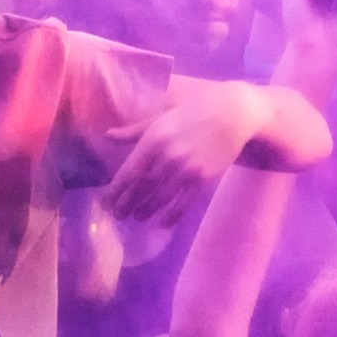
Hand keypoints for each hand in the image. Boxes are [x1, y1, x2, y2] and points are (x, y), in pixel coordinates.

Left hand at [101, 83, 257, 225]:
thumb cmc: (192, 112)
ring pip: (161, 197)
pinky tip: (163, 223)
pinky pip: (184, 202)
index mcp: (153, 140)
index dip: (115, 191)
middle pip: (142, 187)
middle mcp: (167, 156)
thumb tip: (107, 136)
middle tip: (118, 215)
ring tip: (138, 218)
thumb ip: (134, 131)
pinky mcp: (203, 178)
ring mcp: (186, 169)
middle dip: (128, 204)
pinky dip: (172, 215)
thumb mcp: (160, 117)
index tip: (105, 202)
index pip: (129, 172)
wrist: (231, 114)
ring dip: (147, 210)